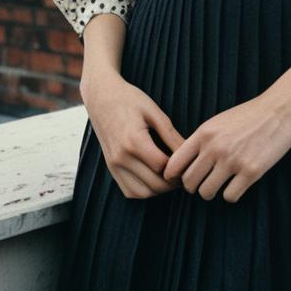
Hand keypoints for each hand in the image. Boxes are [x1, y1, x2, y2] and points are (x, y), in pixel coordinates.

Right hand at [81, 72, 186, 199]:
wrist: (101, 97)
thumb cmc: (129, 99)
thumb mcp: (154, 112)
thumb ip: (171, 134)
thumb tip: (189, 152)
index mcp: (134, 141)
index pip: (163, 166)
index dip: (179, 167)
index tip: (188, 161)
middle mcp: (121, 157)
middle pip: (154, 184)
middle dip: (173, 182)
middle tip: (184, 172)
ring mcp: (114, 165)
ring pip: (142, 193)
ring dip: (159, 189)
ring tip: (170, 176)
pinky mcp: (111, 168)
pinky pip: (129, 191)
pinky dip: (144, 191)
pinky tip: (154, 178)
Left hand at [161, 92, 290, 202]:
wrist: (279, 110)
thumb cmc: (248, 116)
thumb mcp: (218, 122)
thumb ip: (201, 141)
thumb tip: (184, 164)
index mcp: (204, 133)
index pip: (174, 163)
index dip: (173, 176)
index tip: (180, 179)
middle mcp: (214, 147)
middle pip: (188, 182)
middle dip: (194, 187)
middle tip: (203, 183)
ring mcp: (232, 160)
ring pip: (206, 193)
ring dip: (211, 192)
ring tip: (220, 185)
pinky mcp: (251, 172)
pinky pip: (230, 196)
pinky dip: (232, 194)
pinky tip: (237, 184)